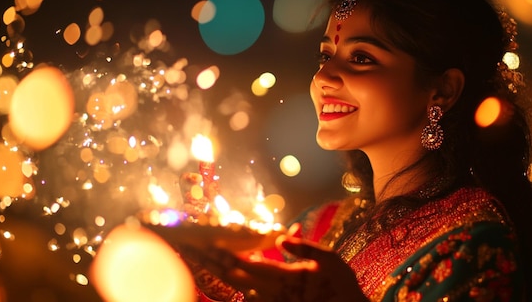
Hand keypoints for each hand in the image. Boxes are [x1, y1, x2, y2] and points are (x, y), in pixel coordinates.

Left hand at [192, 224, 368, 301]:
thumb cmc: (341, 286)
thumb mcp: (330, 261)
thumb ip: (305, 248)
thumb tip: (281, 237)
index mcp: (284, 277)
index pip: (247, 262)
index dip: (225, 252)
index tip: (205, 240)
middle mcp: (271, 291)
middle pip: (233, 275)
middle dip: (211, 260)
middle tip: (190, 246)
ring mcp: (270, 301)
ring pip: (238, 286)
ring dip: (218, 271)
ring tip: (198, 256)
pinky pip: (250, 294)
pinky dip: (236, 282)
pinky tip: (224, 271)